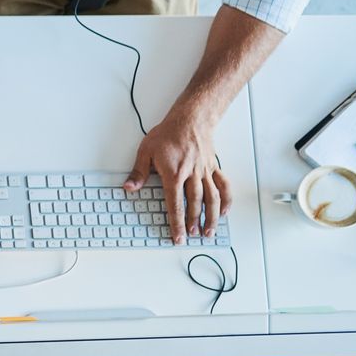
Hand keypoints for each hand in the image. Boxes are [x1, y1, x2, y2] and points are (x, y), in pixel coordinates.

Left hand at [127, 108, 229, 241]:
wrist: (189, 120)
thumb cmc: (167, 134)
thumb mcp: (146, 151)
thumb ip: (139, 172)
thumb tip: (129, 187)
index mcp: (174, 174)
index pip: (175, 204)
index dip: (177, 222)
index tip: (178, 236)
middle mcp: (191, 175)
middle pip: (194, 204)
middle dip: (193, 222)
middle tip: (191, 236)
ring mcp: (204, 172)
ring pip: (211, 198)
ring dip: (211, 216)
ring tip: (208, 231)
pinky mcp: (213, 167)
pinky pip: (223, 186)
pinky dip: (226, 200)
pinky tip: (224, 212)